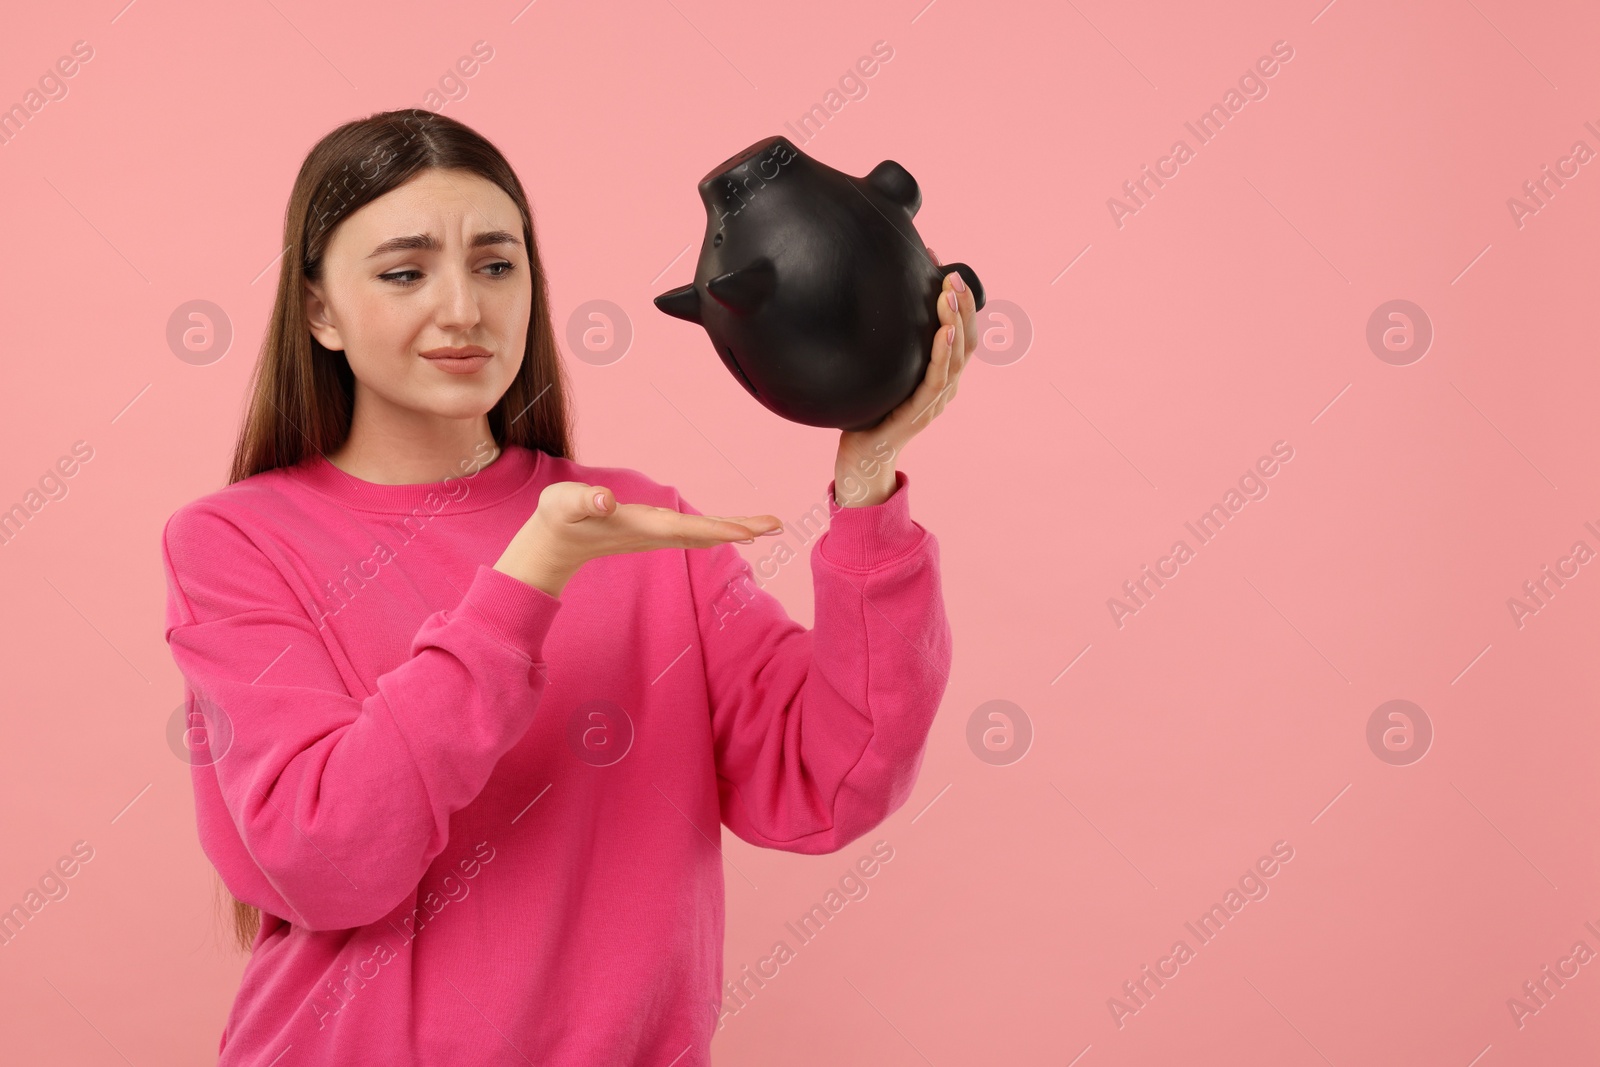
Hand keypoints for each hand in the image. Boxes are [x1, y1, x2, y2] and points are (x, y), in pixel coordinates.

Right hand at [496, 481, 782, 595]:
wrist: (551, 544)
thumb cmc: (556, 518)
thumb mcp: (563, 503)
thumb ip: (582, 501)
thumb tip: (603, 500)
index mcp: (641, 526)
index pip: (689, 528)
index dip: (721, 529)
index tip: (752, 532)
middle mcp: (654, 533)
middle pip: (705, 532)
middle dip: (741, 529)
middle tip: (778, 525)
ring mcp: (655, 534)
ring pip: (703, 532)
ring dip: (735, 529)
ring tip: (768, 527)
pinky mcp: (652, 531)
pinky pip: (693, 531)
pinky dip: (717, 528)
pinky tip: (735, 529)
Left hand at [833, 248, 977, 506]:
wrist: (861, 455)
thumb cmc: (872, 411)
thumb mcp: (885, 371)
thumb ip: (892, 346)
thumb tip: (877, 306)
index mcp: (941, 374)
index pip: (961, 333)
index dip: (960, 303)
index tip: (948, 270)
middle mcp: (945, 385)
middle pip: (966, 340)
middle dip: (963, 306)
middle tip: (953, 276)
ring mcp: (936, 400)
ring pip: (957, 356)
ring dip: (956, 322)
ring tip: (950, 295)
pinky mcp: (920, 412)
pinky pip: (937, 379)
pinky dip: (943, 352)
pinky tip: (943, 331)